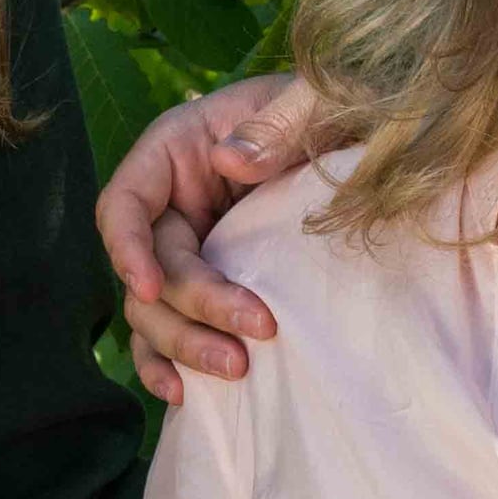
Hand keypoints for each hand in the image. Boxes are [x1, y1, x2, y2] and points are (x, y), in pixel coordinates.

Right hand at [98, 78, 313, 401]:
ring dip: (186, 344)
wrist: (373, 139)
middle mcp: (172, 202)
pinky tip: (187, 396)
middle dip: (191, 307)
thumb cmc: (338, 108)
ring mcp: (191, 246)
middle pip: (149, 266)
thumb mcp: (316, 102)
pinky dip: (175, 362)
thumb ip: (278, 124)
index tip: (150, 286)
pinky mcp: (212, 283)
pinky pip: (175, 327)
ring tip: (237, 371)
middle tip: (254, 335)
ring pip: (155, 309)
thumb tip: (229, 160)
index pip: (124, 202)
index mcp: (178, 150)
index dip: (127, 248)